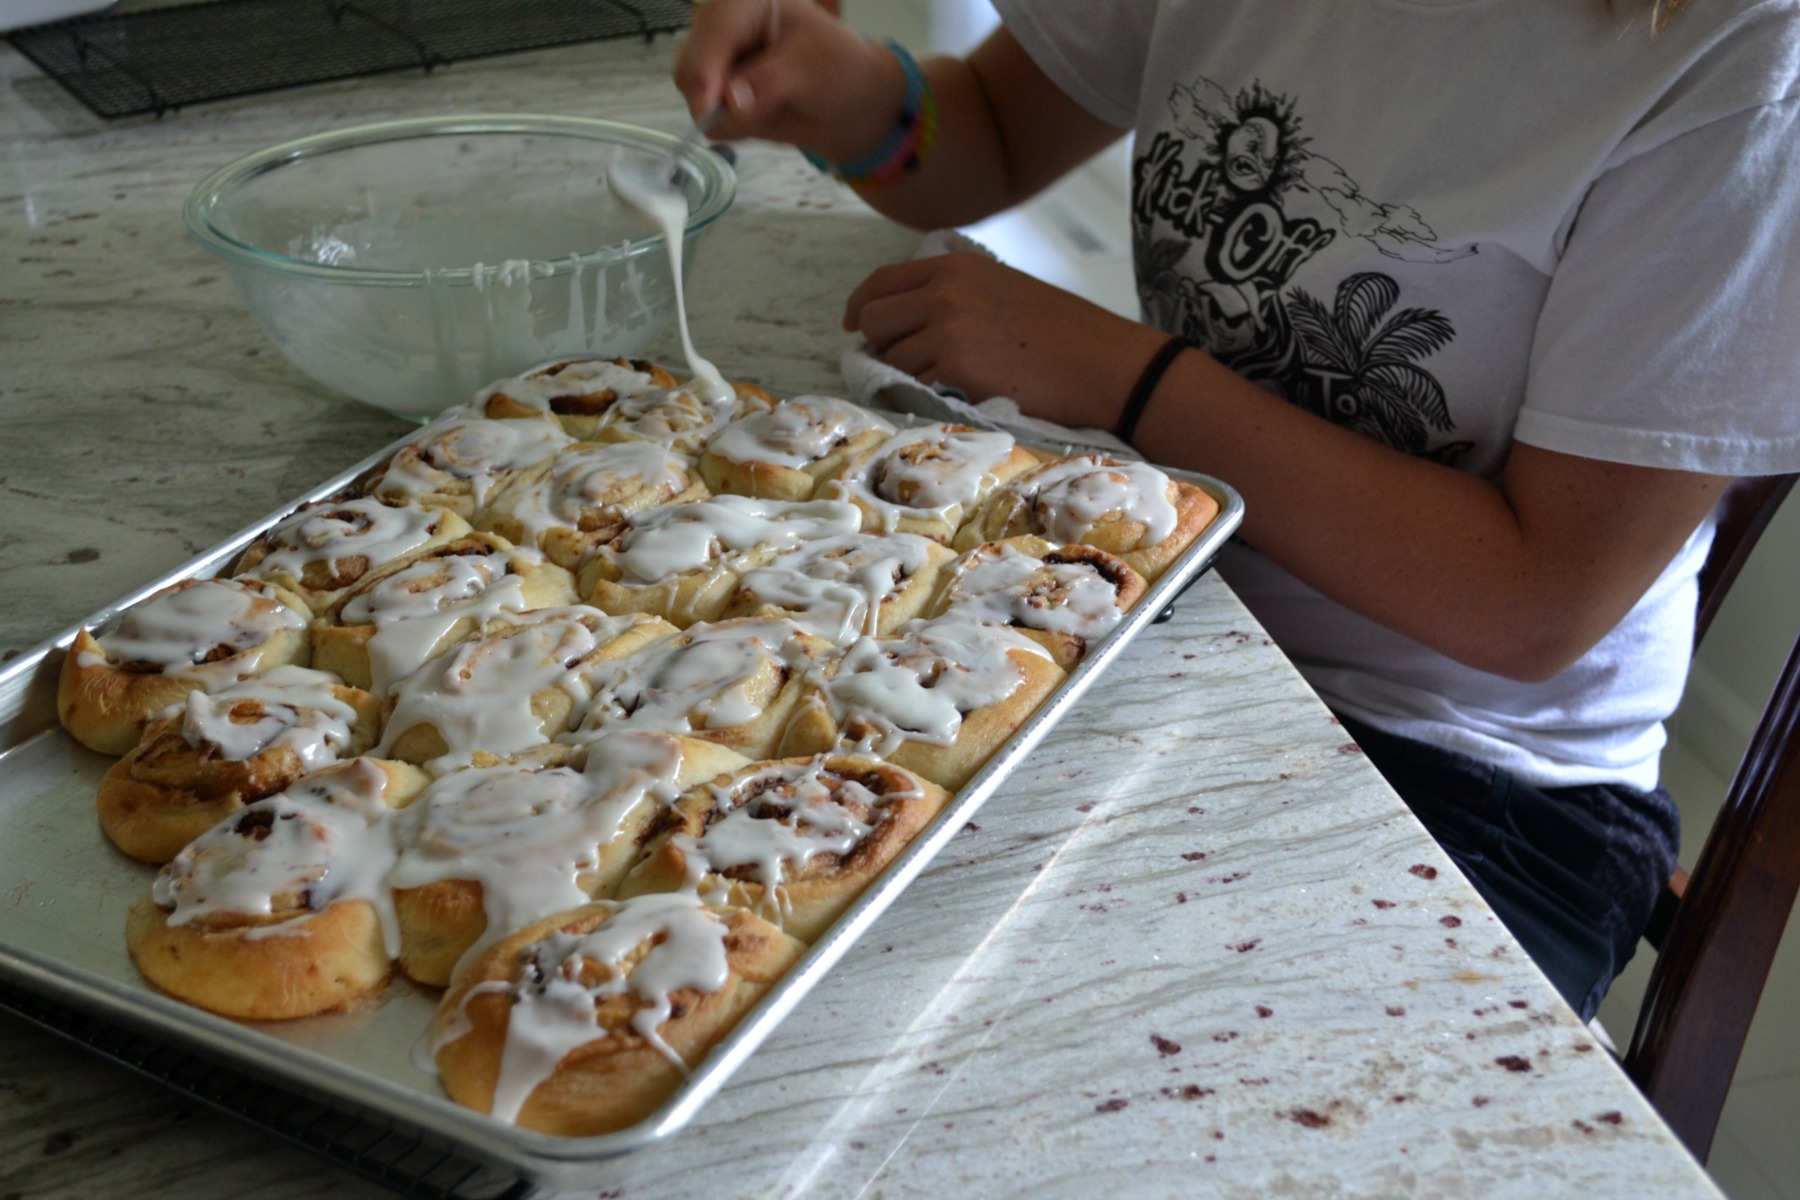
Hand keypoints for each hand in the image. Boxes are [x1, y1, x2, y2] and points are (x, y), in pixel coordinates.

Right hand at [673, 0, 902, 162]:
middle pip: (690, 70)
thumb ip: (772, 81)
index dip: (706, 71)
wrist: (848, 101)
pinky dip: (739, 129)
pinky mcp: (716, 97)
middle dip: (720, 101)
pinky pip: (713, 124)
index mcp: (745, 3)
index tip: (709, 108)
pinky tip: (767, 115)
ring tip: (777, 105)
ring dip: (737, 118)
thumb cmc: (837, 68)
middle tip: (765, 111)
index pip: (713, 33)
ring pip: (699, 103)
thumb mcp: (814, 67)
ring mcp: (715, 65)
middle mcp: (721, 29)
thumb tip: (734, 102)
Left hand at [843, 252, 1171, 429]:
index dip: (862, 305)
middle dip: (878, 343)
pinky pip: (916, 386)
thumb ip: (953, 295)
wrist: (1106, 365)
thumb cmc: (1065, 334)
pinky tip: (964, 393)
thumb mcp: (1003, 290)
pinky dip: (930, 395)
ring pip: (892, 358)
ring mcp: (946, 329)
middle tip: (898, 362)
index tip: (856, 324)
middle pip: (874, 318)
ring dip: (910, 374)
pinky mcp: (955, 368)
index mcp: (955, 266)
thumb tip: (905, 320)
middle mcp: (943, 291)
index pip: (882, 280)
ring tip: (954, 380)